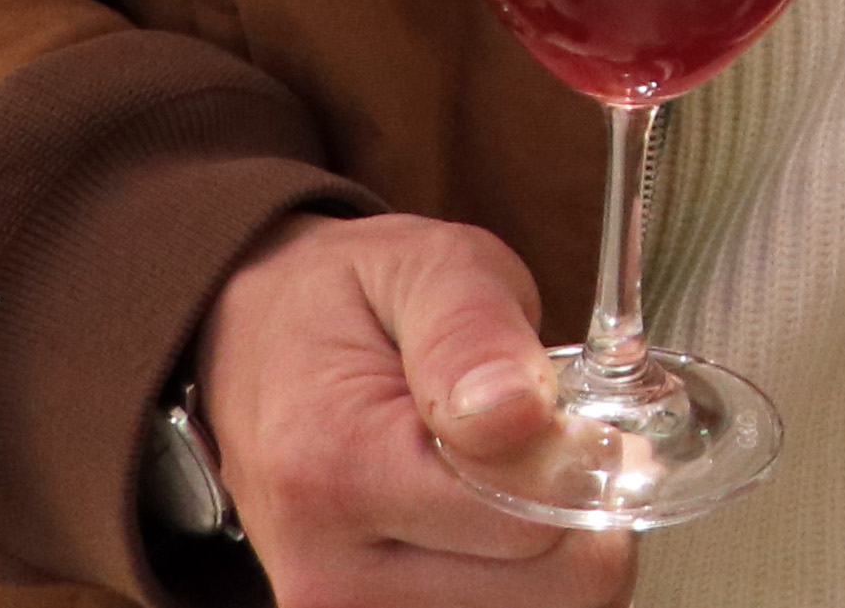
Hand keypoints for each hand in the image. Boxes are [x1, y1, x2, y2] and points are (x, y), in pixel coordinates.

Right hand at [194, 213, 632, 604]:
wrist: (257, 350)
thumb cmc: (347, 304)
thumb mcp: (423, 267)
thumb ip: (474, 332)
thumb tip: (519, 410)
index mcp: (340, 472)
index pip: (538, 514)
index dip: (588, 457)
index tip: (573, 414)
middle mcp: (330, 576)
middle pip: (554, 586)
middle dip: (579, 511)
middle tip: (541, 448)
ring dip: (553, 550)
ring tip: (506, 482)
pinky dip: (521, 577)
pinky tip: (490, 524)